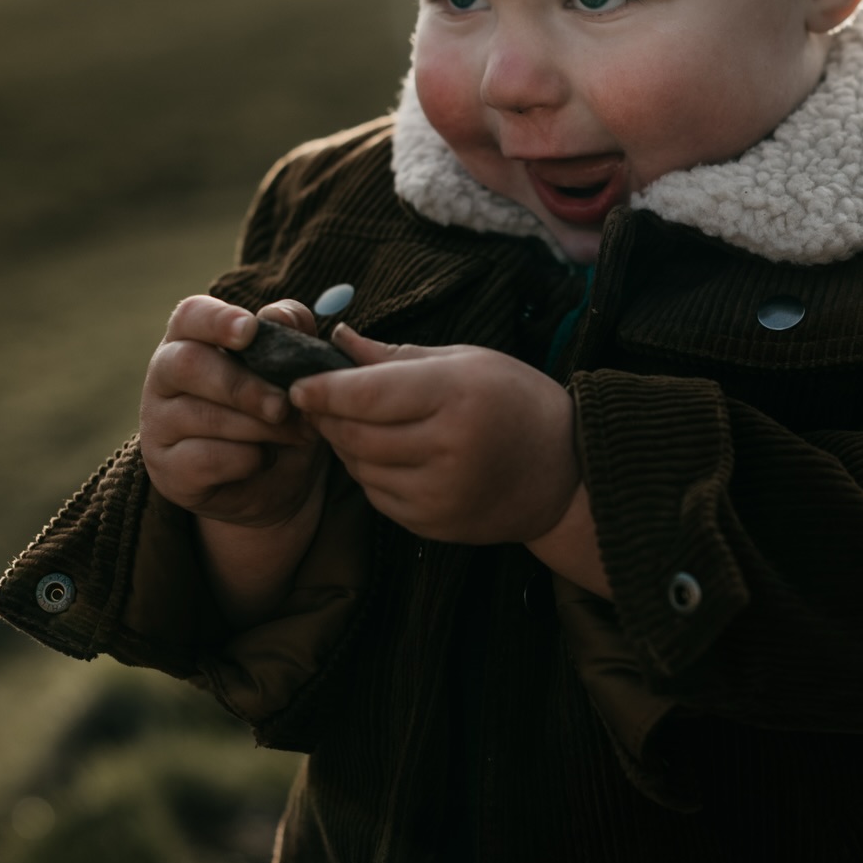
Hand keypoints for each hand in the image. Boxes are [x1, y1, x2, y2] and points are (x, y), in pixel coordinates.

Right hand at [140, 295, 326, 527]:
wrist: (272, 480)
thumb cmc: (275, 407)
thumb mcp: (291, 370)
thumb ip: (289, 335)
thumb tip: (279, 317)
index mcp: (192, 337)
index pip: (190, 315)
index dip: (218, 320)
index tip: (250, 331)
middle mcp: (165, 375)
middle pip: (188, 364)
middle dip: (243, 386)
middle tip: (283, 405)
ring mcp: (159, 423)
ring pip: (201, 415)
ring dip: (257, 427)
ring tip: (294, 434)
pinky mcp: (167, 469)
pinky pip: (204, 459)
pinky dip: (245, 460)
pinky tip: (263, 459)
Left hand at [290, 328, 580, 548]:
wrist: (564, 473)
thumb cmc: (514, 401)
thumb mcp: (465, 361)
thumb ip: (396, 355)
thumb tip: (337, 337)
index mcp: (457, 395)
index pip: (368, 395)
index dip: (324, 390)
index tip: (298, 384)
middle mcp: (448, 448)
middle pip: (356, 435)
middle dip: (327, 418)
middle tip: (315, 400)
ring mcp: (441, 493)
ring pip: (361, 468)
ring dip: (345, 445)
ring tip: (354, 423)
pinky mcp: (434, 524)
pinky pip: (377, 496)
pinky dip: (368, 472)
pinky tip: (384, 453)